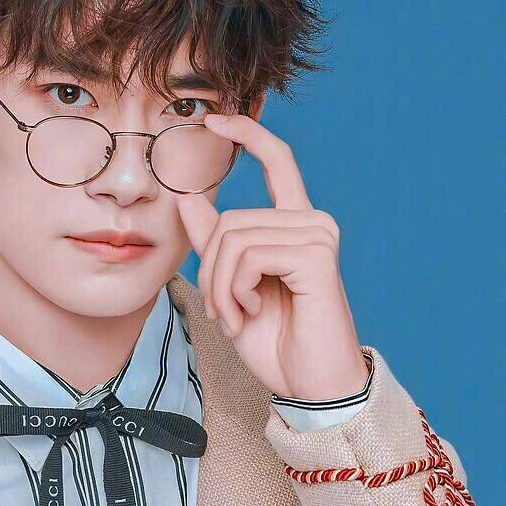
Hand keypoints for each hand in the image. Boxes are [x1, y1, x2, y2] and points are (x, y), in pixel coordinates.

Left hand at [176, 114, 370, 401]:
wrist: (310, 385)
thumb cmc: (276, 342)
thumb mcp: (232, 289)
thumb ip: (214, 243)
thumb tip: (187, 197)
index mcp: (296, 226)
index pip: (278, 161)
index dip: (247, 135)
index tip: (212, 120)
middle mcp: (313, 222)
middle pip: (230, 220)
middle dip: (210, 270)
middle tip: (220, 311)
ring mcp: (318, 235)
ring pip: (233, 239)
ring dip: (219, 288)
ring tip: (235, 318)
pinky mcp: (316, 255)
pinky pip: (248, 256)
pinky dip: (235, 291)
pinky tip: (250, 314)